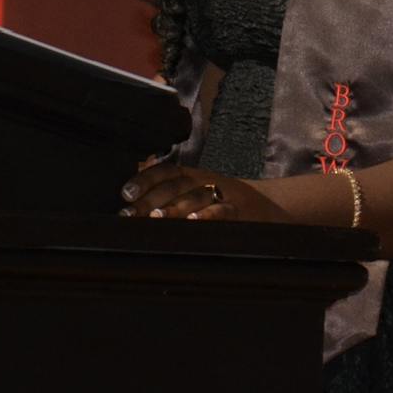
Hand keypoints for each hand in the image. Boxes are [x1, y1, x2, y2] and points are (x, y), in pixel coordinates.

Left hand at [120, 163, 289, 222]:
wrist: (267, 205)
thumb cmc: (222, 202)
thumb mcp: (196, 191)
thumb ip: (168, 190)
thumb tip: (133, 190)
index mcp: (192, 174)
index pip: (165, 171)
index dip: (145, 179)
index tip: (125, 193)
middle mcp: (205, 180)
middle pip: (175, 185)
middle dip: (151, 199)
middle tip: (130, 213)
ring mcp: (222, 194)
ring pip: (195, 196)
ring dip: (174, 206)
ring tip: (155, 218)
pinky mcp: (238, 209)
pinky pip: (222, 210)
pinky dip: (208, 214)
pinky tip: (192, 221)